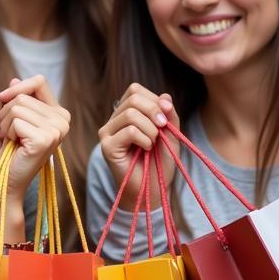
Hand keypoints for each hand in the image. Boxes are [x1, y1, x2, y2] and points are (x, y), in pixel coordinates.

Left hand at [0, 75, 70, 199]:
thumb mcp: (3, 120)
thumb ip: (10, 101)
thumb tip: (15, 79)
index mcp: (56, 114)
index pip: (39, 82)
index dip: (17, 87)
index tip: (2, 99)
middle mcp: (62, 121)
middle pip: (23, 95)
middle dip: (5, 113)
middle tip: (8, 135)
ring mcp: (57, 130)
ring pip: (17, 106)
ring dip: (4, 124)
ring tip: (10, 141)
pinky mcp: (46, 139)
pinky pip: (16, 120)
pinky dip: (7, 132)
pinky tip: (13, 147)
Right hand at [98, 82, 179, 209]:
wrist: (153, 189)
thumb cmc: (159, 163)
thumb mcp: (170, 134)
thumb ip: (168, 115)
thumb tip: (165, 97)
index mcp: (126, 114)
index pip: (134, 90)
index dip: (153, 99)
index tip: (166, 117)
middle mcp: (113, 121)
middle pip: (133, 99)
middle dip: (154, 111)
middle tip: (163, 129)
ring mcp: (107, 133)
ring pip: (131, 114)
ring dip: (151, 129)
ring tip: (153, 143)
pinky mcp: (107, 146)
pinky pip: (129, 131)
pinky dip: (144, 139)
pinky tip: (146, 150)